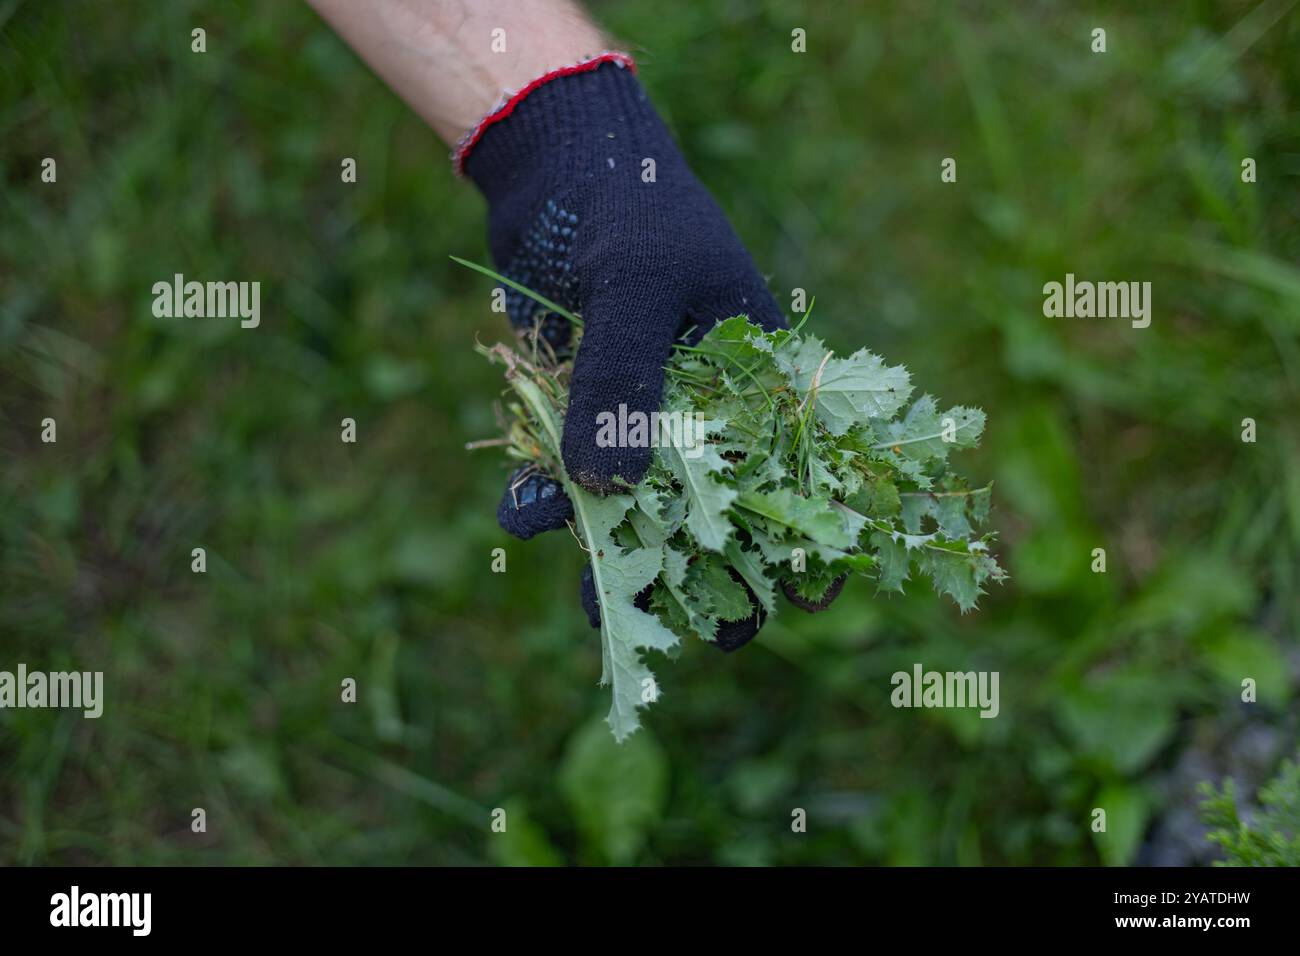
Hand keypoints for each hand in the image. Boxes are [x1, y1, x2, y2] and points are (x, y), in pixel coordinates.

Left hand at [471, 58, 831, 647]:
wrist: (555, 166)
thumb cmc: (627, 208)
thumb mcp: (638, 284)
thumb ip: (628, 381)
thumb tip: (604, 490)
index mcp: (756, 378)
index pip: (798, 473)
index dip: (802, 541)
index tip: (794, 598)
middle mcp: (703, 409)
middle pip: (713, 510)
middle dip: (698, 572)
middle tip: (680, 631)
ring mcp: (640, 413)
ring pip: (634, 503)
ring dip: (612, 552)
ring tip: (596, 602)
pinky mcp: (580, 409)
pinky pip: (566, 470)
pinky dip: (543, 496)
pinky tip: (519, 511)